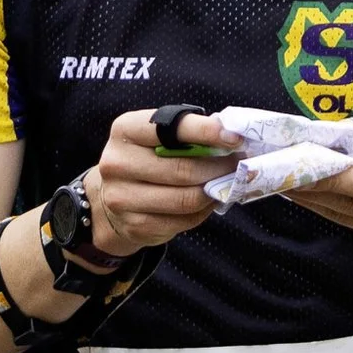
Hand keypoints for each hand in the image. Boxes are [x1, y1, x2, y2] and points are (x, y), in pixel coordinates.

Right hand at [87, 108, 228, 256]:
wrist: (113, 199)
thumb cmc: (147, 160)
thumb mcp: (157, 137)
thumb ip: (187, 133)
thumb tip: (230, 136)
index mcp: (125, 130)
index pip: (170, 127)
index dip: (207, 132)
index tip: (235, 138)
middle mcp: (117, 163)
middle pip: (183, 169)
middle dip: (219, 168)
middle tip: (240, 165)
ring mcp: (122, 197)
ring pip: (186, 199)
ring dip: (215, 191)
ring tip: (228, 183)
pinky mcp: (136, 225)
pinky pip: (184, 220)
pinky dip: (204, 210)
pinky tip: (209, 200)